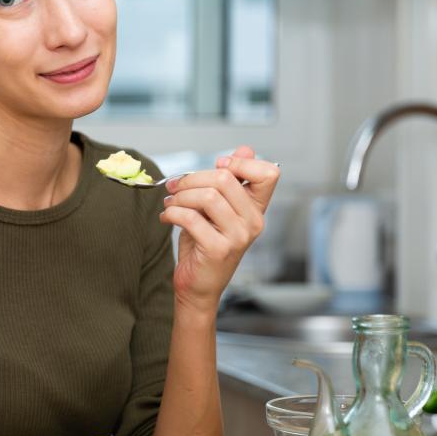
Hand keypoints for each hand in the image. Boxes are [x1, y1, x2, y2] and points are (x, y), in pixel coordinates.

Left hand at [159, 145, 280, 313]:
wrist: (198, 286)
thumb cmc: (204, 244)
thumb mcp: (218, 209)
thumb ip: (231, 180)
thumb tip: (245, 149)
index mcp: (256, 208)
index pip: (269, 174)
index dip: (242, 163)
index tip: (218, 165)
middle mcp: (253, 222)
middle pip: (226, 178)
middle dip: (192, 178)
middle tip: (175, 186)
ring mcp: (238, 236)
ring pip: (208, 196)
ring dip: (180, 196)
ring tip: (170, 203)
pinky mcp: (218, 249)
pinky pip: (191, 218)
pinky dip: (172, 213)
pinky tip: (167, 217)